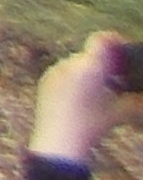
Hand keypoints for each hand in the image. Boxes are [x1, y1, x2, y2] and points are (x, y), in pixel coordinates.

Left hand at [32, 34, 126, 166]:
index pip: (101, 40)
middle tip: (118, 74)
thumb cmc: (91, 125)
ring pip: (76, 63)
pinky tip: (82, 94)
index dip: (114, 39)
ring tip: (102, 87)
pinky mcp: (45, 79)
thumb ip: (134, 102)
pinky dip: (75, 77)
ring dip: (89, 70)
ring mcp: (54, 70)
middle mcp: (69, 63)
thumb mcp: (117, 113)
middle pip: (89, 54)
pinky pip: (64, 71)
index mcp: (88, 66)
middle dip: (104, 61)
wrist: (58, 139)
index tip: (124, 46)